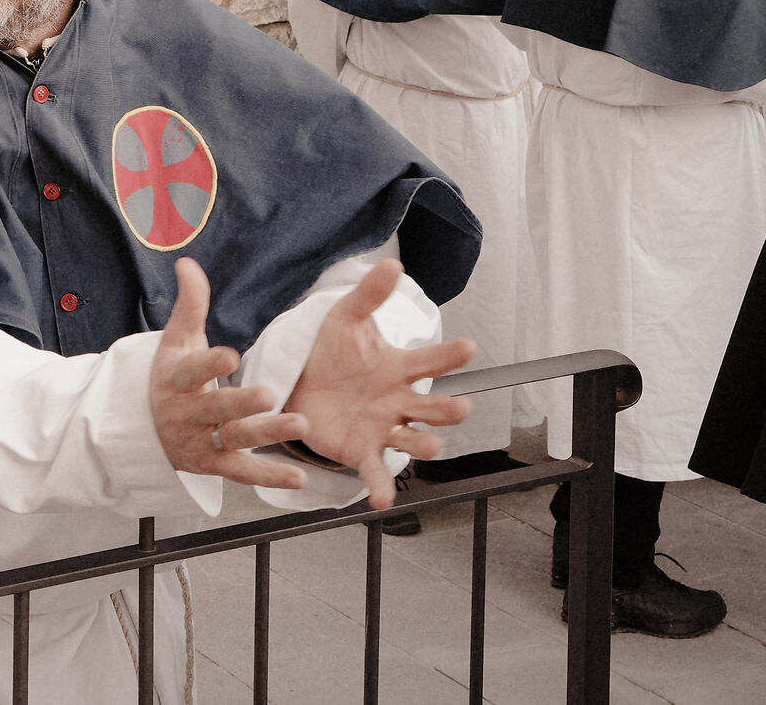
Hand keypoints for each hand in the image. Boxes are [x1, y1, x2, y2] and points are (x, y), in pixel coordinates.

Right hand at [148, 258, 309, 491]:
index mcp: (176, 379)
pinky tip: (298, 478)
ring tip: (299, 424)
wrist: (146, 426)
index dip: (209, 363)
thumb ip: (190, 304)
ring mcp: (200, 442)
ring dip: (267, 435)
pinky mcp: (214, 465)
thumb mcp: (177, 340)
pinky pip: (242, 473)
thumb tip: (188, 263)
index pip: (191, 370)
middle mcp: (186, 414)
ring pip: (235, 440)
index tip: (230, 354)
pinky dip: (269, 477)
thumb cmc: (171, 374)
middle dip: (241, 403)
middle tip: (269, 394)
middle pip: (215, 409)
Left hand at [284, 258, 475, 507]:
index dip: (450, 355)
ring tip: (433, 446)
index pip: (430, 361)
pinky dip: (380, 488)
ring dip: (424, 444)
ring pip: (412, 440)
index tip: (469, 346)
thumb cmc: (330, 352)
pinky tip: (381, 502)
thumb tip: (392, 262)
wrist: (297, 382)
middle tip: (462, 406)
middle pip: (432, 406)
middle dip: (448, 408)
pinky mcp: (362, 452)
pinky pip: (376, 472)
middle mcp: (399, 401)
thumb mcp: (345, 320)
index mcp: (398, 368)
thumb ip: (369, 296)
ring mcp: (383, 429)